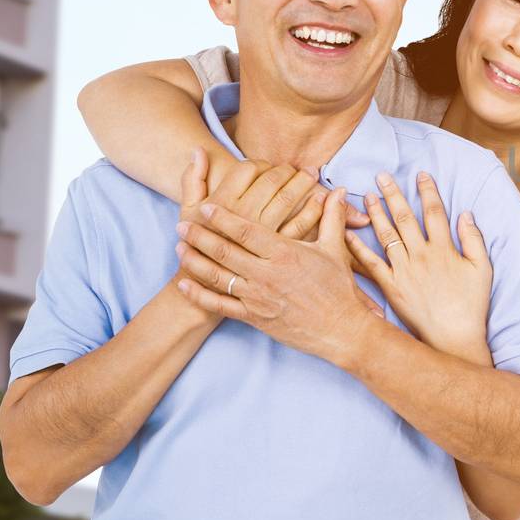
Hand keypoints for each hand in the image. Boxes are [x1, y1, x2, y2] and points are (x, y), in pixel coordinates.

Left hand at [173, 184, 384, 363]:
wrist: (340, 328)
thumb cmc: (338, 288)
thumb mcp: (335, 249)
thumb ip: (331, 217)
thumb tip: (337, 191)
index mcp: (285, 253)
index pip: (246, 231)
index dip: (222, 218)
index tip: (205, 207)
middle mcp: (266, 274)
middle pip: (224, 251)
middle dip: (200, 236)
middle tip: (181, 224)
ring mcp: (257, 297)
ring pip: (217, 276)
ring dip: (194, 261)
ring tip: (179, 247)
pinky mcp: (254, 317)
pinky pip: (220, 305)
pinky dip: (198, 295)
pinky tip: (184, 284)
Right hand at [189, 147, 370, 241]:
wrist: (205, 290)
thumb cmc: (195, 247)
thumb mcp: (189, 212)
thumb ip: (193, 179)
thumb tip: (198, 150)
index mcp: (222, 204)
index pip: (248, 169)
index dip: (261, 163)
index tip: (269, 165)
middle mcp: (243, 217)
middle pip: (272, 183)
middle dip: (288, 171)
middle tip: (301, 167)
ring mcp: (262, 235)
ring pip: (287, 202)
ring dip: (303, 185)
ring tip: (313, 176)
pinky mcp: (277, 255)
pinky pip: (299, 227)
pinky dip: (313, 211)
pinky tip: (321, 200)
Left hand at [346, 171, 490, 359]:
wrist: (452, 337)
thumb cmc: (471, 304)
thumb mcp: (482, 269)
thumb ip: (474, 239)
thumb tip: (465, 213)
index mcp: (443, 249)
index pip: (434, 212)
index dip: (427, 191)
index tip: (420, 174)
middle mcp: (420, 256)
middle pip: (405, 218)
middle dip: (393, 194)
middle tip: (381, 176)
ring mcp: (403, 271)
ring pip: (386, 236)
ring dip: (376, 213)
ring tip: (368, 196)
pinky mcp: (390, 287)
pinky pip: (371, 264)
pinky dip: (358, 248)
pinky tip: (348, 234)